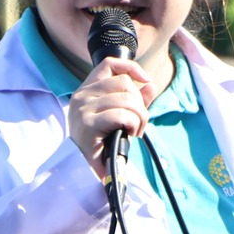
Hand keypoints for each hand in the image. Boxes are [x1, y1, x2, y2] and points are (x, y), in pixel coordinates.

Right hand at [65, 57, 154, 179]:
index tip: (145, 80)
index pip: (109, 64)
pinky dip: (133, 124)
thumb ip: (135, 100)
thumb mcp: (119, 117)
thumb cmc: (100, 143)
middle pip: (124, 83)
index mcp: (86, 90)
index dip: (131, 68)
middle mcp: (82, 95)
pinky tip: (130, 134)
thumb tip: (151, 85)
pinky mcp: (88, 124)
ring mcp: (83, 108)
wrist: (82, 168)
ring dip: (139, 117)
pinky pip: (122, 115)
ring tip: (135, 131)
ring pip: (127, 99)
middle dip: (140, 104)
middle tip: (139, 123)